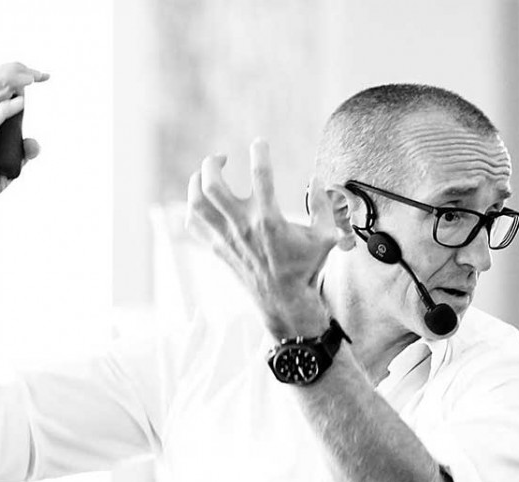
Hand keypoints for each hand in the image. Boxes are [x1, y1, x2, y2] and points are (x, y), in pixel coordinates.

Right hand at [0, 62, 49, 201]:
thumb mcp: (10, 166)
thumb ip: (22, 153)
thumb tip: (34, 143)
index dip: (12, 80)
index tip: (37, 76)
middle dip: (13, 74)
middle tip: (37, 73)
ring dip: (10, 84)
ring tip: (31, 78)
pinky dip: (6, 110)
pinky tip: (21, 104)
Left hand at [186, 138, 339, 336]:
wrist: (285, 301)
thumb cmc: (305, 268)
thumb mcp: (325, 237)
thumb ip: (323, 206)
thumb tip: (316, 181)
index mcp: (270, 220)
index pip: (260, 174)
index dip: (260, 152)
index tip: (260, 143)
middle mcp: (243, 227)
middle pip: (212, 184)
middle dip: (213, 163)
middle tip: (223, 158)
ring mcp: (227, 238)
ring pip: (196, 201)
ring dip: (197, 181)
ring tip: (206, 175)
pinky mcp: (218, 249)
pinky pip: (193, 224)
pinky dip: (193, 208)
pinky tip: (203, 202)